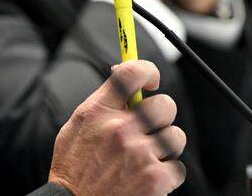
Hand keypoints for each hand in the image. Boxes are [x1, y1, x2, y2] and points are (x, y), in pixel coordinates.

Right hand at [48, 60, 186, 195]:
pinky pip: (178, 167)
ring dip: (165, 147)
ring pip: (176, 136)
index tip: (151, 81)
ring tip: (146, 158)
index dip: (149, 71)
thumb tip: (121, 73)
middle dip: (161, 116)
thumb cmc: (73, 170)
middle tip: (150, 128)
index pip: (133, 72)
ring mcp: (140, 153)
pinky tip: (146, 178)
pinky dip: (167, 175)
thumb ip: (102, 101)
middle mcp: (121, 128)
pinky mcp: (155, 179)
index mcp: (98, 111)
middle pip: (165, 104)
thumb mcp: (76, 126)